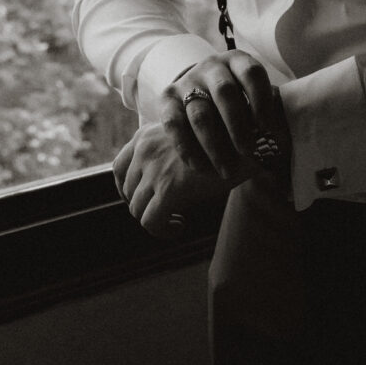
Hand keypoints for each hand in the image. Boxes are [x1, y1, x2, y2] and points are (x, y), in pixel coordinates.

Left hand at [112, 121, 237, 238]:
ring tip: (176, 220)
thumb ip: (163, 152)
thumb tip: (152, 184)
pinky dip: (162, 231)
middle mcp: (145, 148)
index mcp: (146, 134)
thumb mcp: (184, 138)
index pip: (118, 167)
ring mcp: (155, 168)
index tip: (144, 200)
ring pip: (137, 208)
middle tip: (166, 212)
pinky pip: (150, 222)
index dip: (128, 189)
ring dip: (155, 219)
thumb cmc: (222, 141)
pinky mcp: (169, 189)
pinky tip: (180, 226)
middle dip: (144, 206)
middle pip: (128, 190)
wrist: (247, 143)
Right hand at [159, 50, 290, 180]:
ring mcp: (187, 81)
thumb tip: (278, 138)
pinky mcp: (167, 98)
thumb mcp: (254, 104)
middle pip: (225, 92)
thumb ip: (267, 117)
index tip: (267, 128)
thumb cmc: (239, 108)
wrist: (200, 102)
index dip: (261, 100)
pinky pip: (174, 124)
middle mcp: (212, 67)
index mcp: (238, 62)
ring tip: (226, 170)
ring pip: (200, 113)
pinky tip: (200, 167)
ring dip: (214, 145)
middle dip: (238, 125)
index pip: (252, 73)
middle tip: (248, 151)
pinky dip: (188, 149)